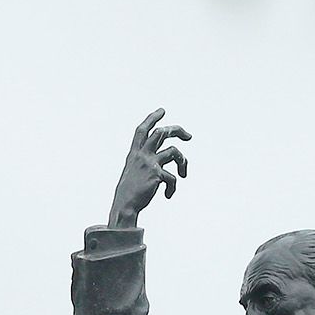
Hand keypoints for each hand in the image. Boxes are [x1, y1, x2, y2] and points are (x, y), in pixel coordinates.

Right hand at [109, 107, 191, 227]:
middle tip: (189, 136)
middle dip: (177, 130)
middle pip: (162, 133)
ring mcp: (149, 163)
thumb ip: (146, 160)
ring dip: (183, 162)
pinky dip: (173, 187)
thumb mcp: (135, 170)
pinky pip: (173, 177)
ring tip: (184, 173)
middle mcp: (141, 154)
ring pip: (174, 151)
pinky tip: (168, 195)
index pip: (143, 130)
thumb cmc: (131, 190)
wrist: (125, 204)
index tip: (162, 110)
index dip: (152, 118)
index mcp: (134, 153)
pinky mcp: (157, 174)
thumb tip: (166, 156)